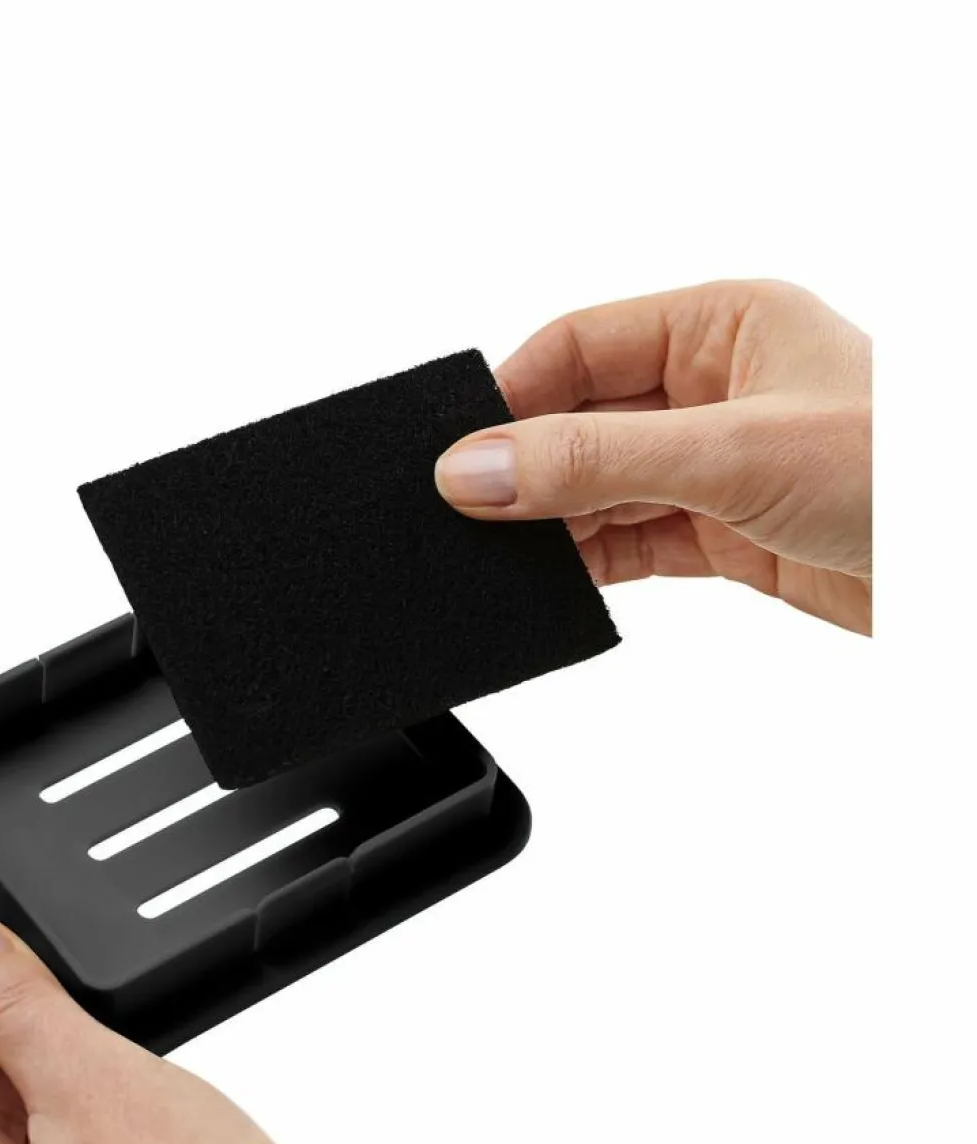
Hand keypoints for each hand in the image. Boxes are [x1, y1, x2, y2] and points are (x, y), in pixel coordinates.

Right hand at [434, 280, 871, 633]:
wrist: (970, 573)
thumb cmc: (905, 473)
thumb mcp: (732, 452)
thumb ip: (595, 460)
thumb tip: (478, 469)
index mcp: (724, 323)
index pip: (580, 344)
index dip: (512, 396)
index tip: (455, 452)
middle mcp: (715, 387)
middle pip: (582, 419)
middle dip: (527, 469)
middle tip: (467, 516)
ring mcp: (717, 463)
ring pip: (602, 488)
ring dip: (555, 525)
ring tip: (503, 559)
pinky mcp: (726, 534)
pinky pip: (633, 542)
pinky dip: (591, 565)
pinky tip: (556, 584)